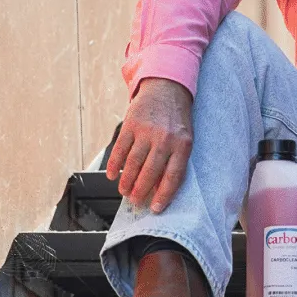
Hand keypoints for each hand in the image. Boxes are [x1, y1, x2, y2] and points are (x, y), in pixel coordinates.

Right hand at [106, 77, 193, 212]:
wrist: (167, 88)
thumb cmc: (177, 119)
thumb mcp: (184, 139)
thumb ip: (175, 161)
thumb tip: (159, 189)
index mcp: (182, 145)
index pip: (173, 176)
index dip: (163, 196)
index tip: (155, 209)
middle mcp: (165, 139)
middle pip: (149, 173)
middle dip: (140, 192)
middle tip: (135, 201)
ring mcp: (146, 131)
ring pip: (132, 164)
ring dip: (126, 182)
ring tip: (124, 191)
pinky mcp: (130, 125)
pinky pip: (119, 150)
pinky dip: (113, 165)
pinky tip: (112, 174)